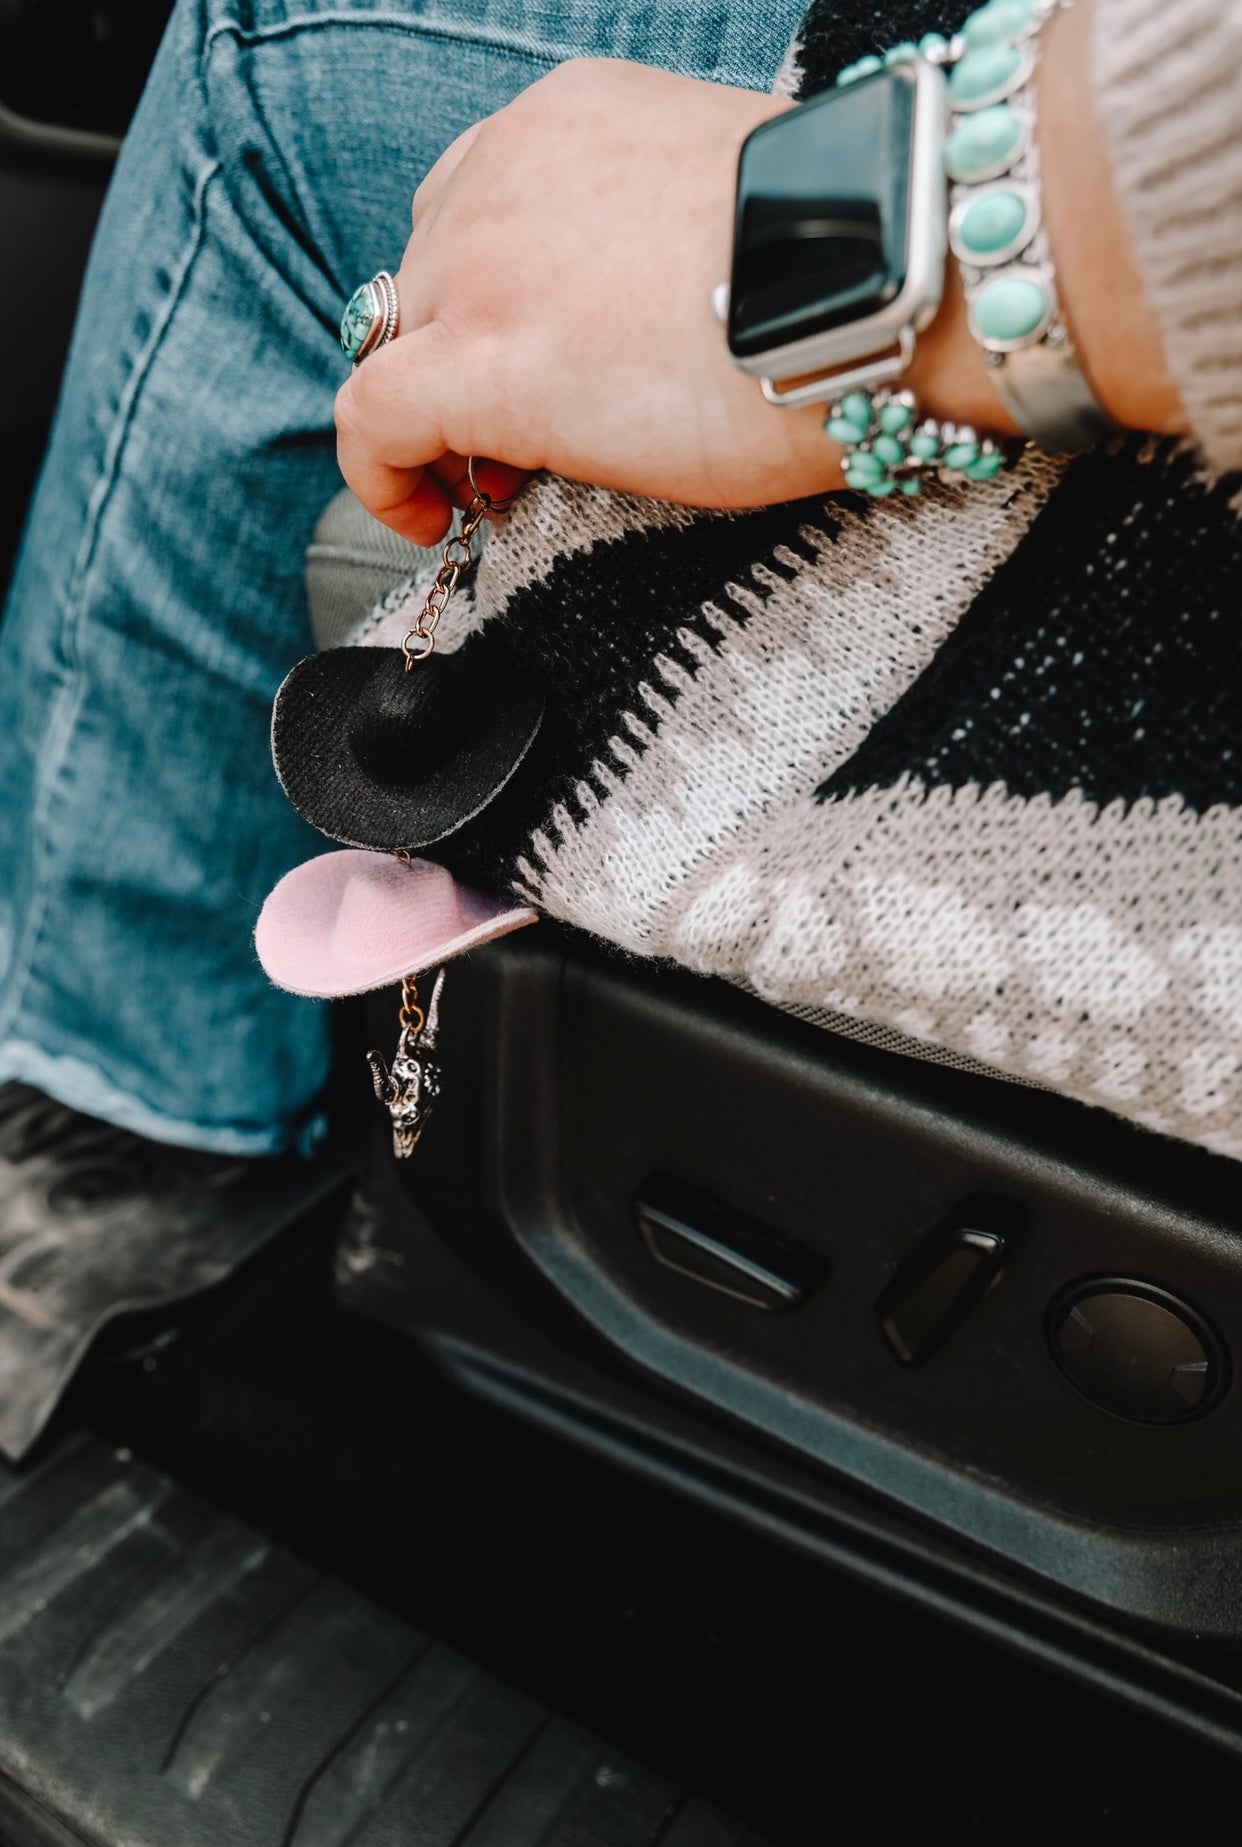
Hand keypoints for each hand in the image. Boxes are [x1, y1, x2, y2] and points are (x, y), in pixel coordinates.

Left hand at [335, 21, 1181, 545]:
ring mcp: (483, 263)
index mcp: (570, 122)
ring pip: (399, 344)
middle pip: (429, 276)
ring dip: (438, 414)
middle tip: (521, 443)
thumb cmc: (852, 257)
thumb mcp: (733, 207)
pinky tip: (426, 518)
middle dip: (461, 358)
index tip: (531, 358)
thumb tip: (656, 319)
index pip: (478, 205)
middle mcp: (505, 171)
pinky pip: (373, 422)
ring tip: (503, 480)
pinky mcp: (480, 363)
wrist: (886, 278)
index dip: (486, 296)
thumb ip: (658, 240)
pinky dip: (383, 477)